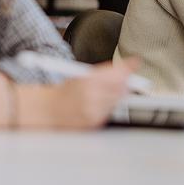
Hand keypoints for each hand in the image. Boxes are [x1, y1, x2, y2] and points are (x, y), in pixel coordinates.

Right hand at [17, 58, 138, 129]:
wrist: (48, 112)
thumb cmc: (64, 92)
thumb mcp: (82, 75)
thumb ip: (104, 73)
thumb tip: (126, 69)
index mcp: (88, 82)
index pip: (117, 73)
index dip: (128, 67)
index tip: (135, 62)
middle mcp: (92, 98)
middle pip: (121, 87)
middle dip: (125, 81)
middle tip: (123, 76)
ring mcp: (94, 112)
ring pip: (118, 99)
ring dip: (118, 93)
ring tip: (107, 89)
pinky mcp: (95, 123)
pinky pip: (111, 111)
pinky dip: (110, 105)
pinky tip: (101, 101)